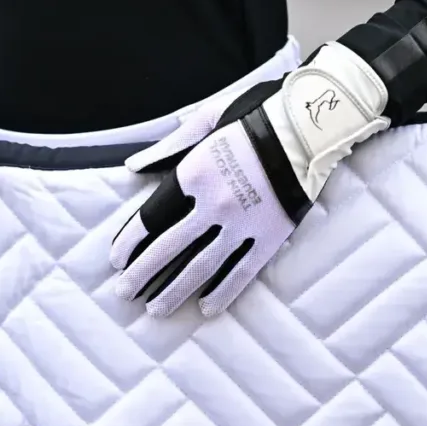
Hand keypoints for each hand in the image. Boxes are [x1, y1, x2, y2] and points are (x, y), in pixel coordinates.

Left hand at [110, 41, 389, 316]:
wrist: (309, 127)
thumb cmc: (254, 116)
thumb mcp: (204, 120)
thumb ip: (167, 146)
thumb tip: (133, 166)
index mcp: (193, 174)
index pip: (151, 217)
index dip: (130, 241)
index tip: (117, 258)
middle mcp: (213, 205)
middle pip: (168, 248)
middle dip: (142, 274)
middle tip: (124, 293)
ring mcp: (242, 225)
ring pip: (201, 267)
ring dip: (175, 291)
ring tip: (156, 309)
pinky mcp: (269, 237)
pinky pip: (242, 272)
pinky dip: (223, 292)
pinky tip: (206, 308)